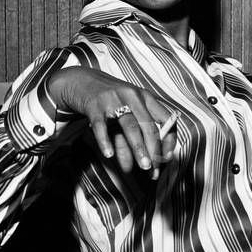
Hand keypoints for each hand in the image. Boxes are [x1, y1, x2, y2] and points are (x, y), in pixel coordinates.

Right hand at [47, 67, 176, 175]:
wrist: (81, 81)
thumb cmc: (109, 101)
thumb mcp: (124, 115)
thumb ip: (129, 140)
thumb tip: (133, 167)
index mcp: (146, 98)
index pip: (166, 119)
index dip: (170, 139)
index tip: (168, 157)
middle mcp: (133, 97)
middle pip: (149, 126)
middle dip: (154, 150)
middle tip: (154, 170)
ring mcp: (114, 100)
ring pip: (130, 127)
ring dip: (139, 148)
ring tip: (144, 166)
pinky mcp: (95, 106)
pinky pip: (101, 126)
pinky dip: (105, 141)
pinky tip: (109, 154)